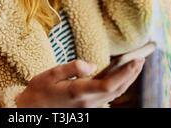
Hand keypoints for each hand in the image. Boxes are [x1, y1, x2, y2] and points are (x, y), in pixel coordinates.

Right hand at [15, 59, 144, 107]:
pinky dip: (118, 86)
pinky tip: (120, 77)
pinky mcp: (86, 108)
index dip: (125, 74)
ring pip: (114, 96)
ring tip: (134, 66)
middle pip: (116, 91)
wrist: (30, 111)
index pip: (108, 85)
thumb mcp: (50, 74)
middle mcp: (86, 102)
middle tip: (140, 59)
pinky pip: (107, 98)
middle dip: (131, 75)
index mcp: (77, 92)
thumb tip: (92, 65)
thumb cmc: (38, 91)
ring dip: (127, 81)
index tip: (135, 61)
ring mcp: (87, 107)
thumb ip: (72, 68)